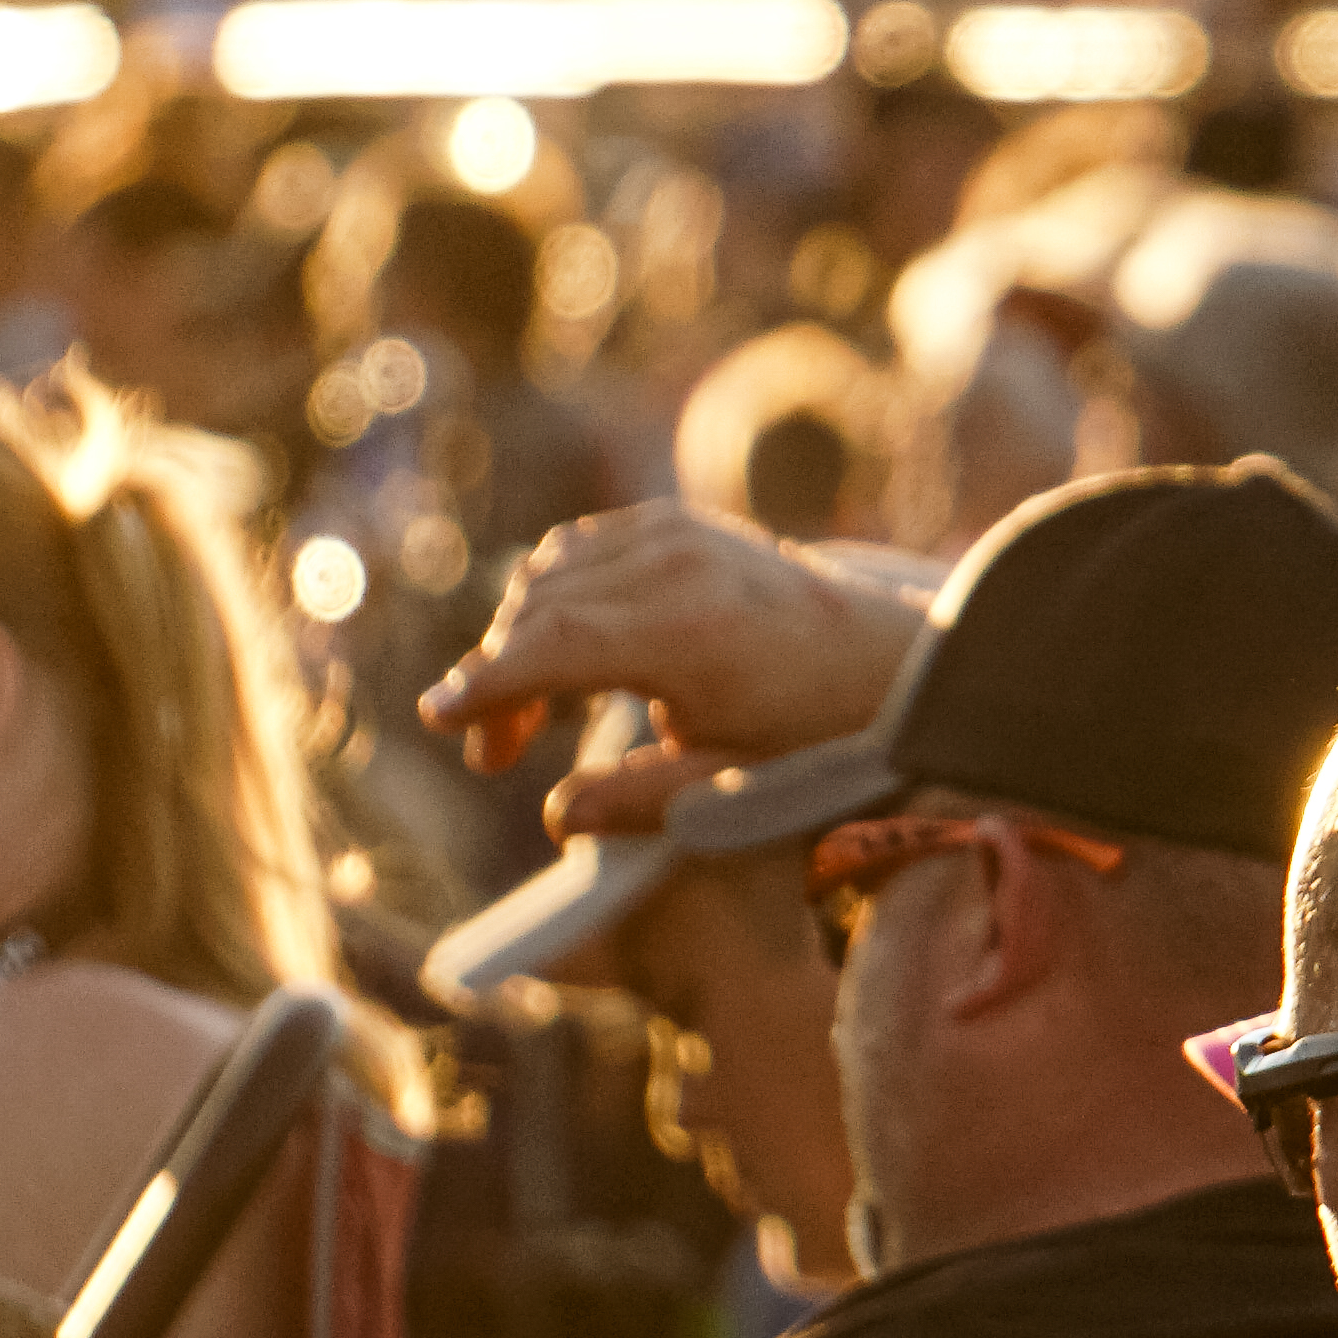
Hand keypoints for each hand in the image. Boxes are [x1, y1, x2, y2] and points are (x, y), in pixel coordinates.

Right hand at [422, 505, 925, 777]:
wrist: (898, 653)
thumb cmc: (823, 730)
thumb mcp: (739, 784)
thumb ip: (645, 802)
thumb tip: (558, 816)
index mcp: (689, 633)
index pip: (552, 645)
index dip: (486, 684)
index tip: (439, 718)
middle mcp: (676, 566)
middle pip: (539, 608)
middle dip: (497, 677)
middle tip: (491, 754)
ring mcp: (678, 532)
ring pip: (552, 573)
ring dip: (520, 636)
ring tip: (523, 716)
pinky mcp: (680, 521)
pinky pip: (583, 549)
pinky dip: (553, 596)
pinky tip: (560, 653)